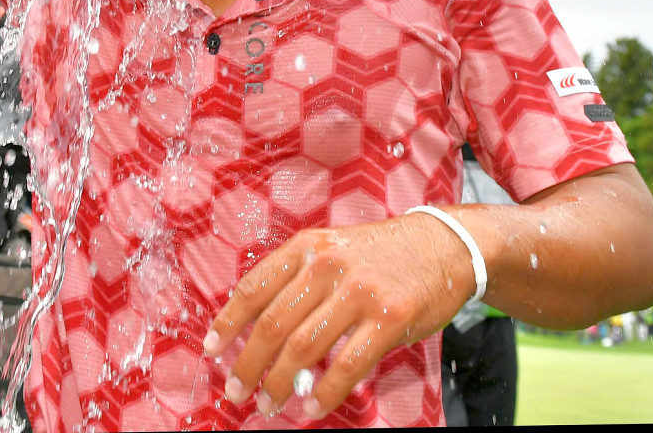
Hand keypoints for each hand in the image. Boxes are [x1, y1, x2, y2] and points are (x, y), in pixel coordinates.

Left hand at [203, 217, 471, 419]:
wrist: (442, 245)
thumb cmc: (379, 254)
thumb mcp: (331, 249)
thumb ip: (297, 279)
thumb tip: (256, 326)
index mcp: (307, 247)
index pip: (254, 287)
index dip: (227, 323)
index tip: (211, 350)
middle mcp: (327, 265)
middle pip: (273, 324)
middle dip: (248, 363)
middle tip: (236, 391)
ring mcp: (359, 291)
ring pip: (304, 347)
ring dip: (279, 383)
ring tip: (268, 404)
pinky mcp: (389, 318)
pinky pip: (347, 365)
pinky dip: (325, 392)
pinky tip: (312, 407)